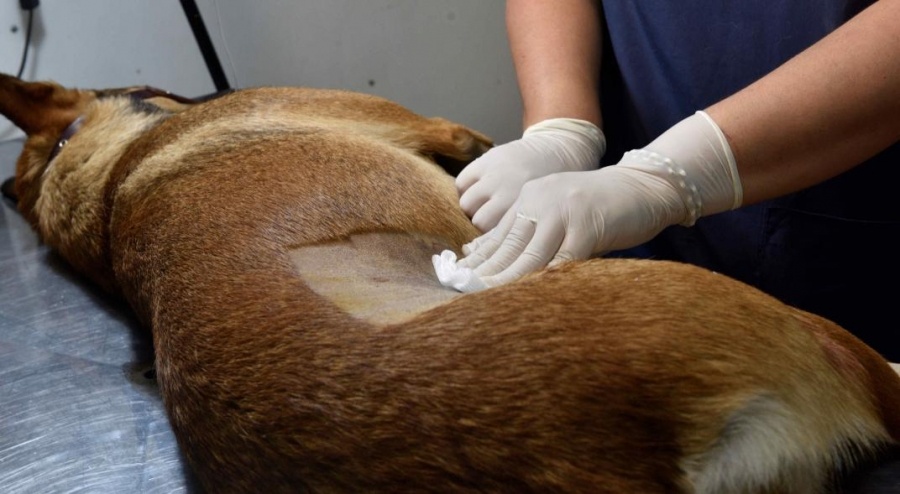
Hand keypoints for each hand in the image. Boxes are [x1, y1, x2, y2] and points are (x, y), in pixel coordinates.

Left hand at [458, 111, 742, 288]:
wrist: (643, 187)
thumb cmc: (598, 207)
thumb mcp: (555, 212)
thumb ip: (522, 230)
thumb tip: (479, 253)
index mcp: (530, 198)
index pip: (497, 234)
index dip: (477, 260)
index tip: (456, 280)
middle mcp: (541, 201)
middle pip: (508, 245)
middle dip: (486, 273)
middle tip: (462, 296)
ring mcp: (564, 212)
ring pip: (530, 254)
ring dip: (508, 281)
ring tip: (488, 302)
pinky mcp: (588, 227)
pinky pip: (565, 259)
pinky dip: (548, 279)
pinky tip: (532, 298)